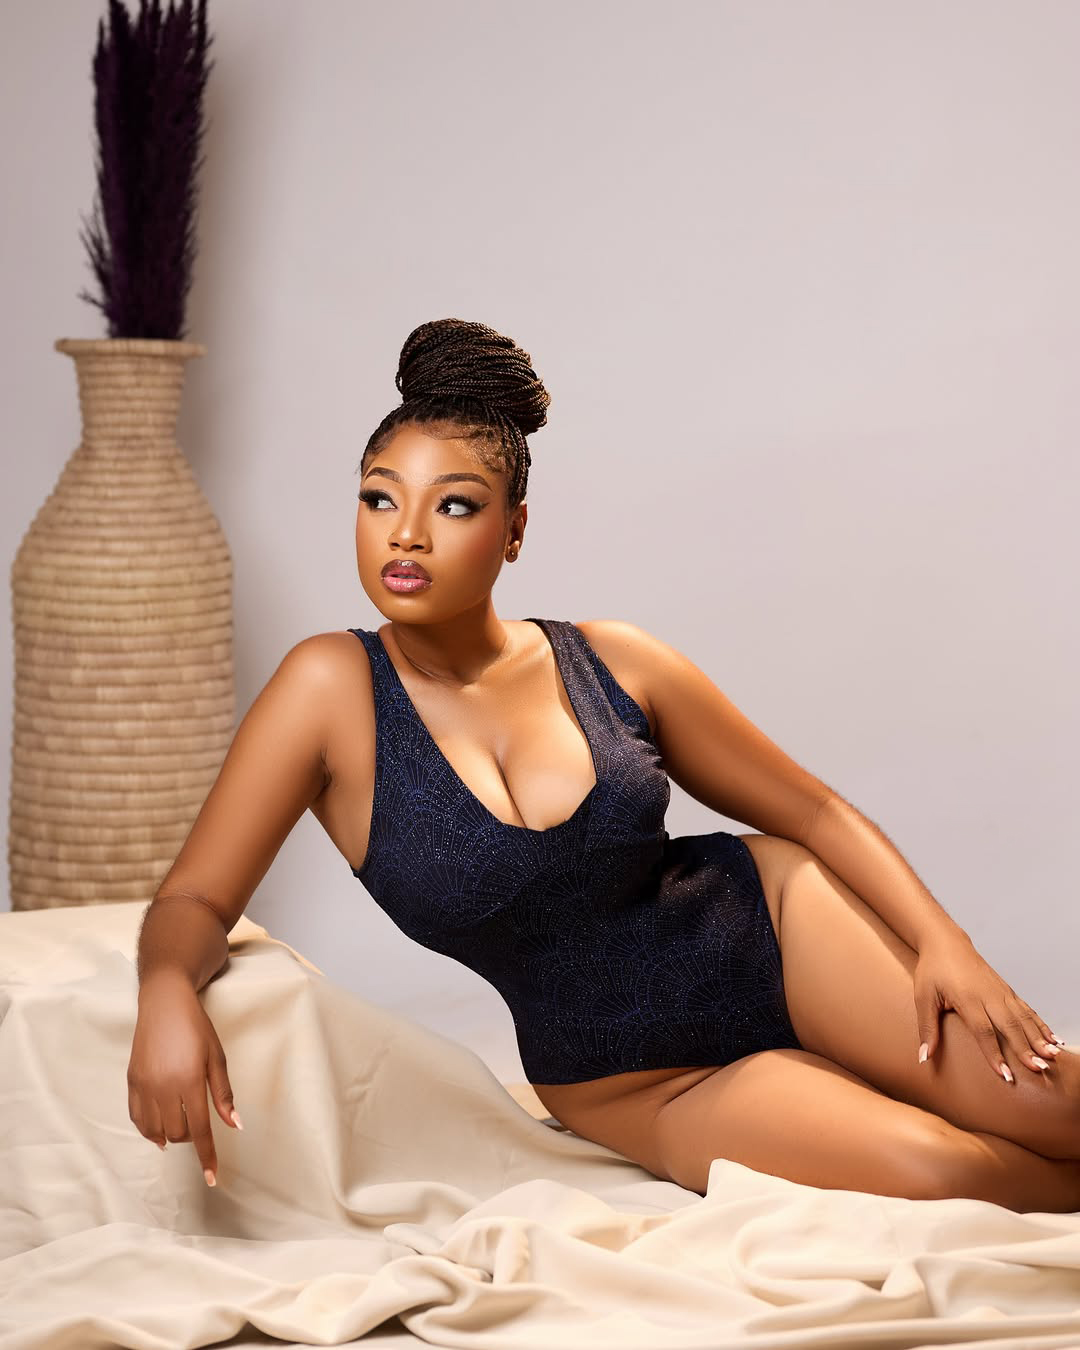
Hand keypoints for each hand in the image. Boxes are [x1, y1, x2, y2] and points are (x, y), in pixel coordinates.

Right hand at [128, 970, 241, 1185]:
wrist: (164, 1003)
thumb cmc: (196, 1027)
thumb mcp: (217, 1057)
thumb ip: (223, 1094)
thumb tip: (235, 1126)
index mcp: (189, 1081)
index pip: (199, 1131)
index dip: (206, 1156)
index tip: (212, 1179)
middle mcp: (163, 1087)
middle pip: (176, 1134)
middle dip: (189, 1138)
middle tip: (197, 1124)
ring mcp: (144, 1086)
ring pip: (154, 1131)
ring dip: (169, 1135)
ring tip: (179, 1126)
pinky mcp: (131, 1082)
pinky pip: (137, 1118)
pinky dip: (148, 1129)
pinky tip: (159, 1126)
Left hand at [913, 926, 1064, 1082]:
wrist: (946, 942)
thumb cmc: (932, 969)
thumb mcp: (923, 997)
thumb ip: (927, 1028)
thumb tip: (924, 1057)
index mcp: (967, 997)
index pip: (983, 1030)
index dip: (994, 1054)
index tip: (1005, 1075)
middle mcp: (988, 994)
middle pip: (1010, 1025)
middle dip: (1025, 1049)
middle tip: (1039, 1069)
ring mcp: (1000, 991)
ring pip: (1023, 1017)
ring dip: (1038, 1038)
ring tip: (1051, 1057)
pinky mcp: (1006, 990)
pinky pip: (1027, 1009)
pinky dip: (1040, 1025)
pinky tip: (1052, 1039)